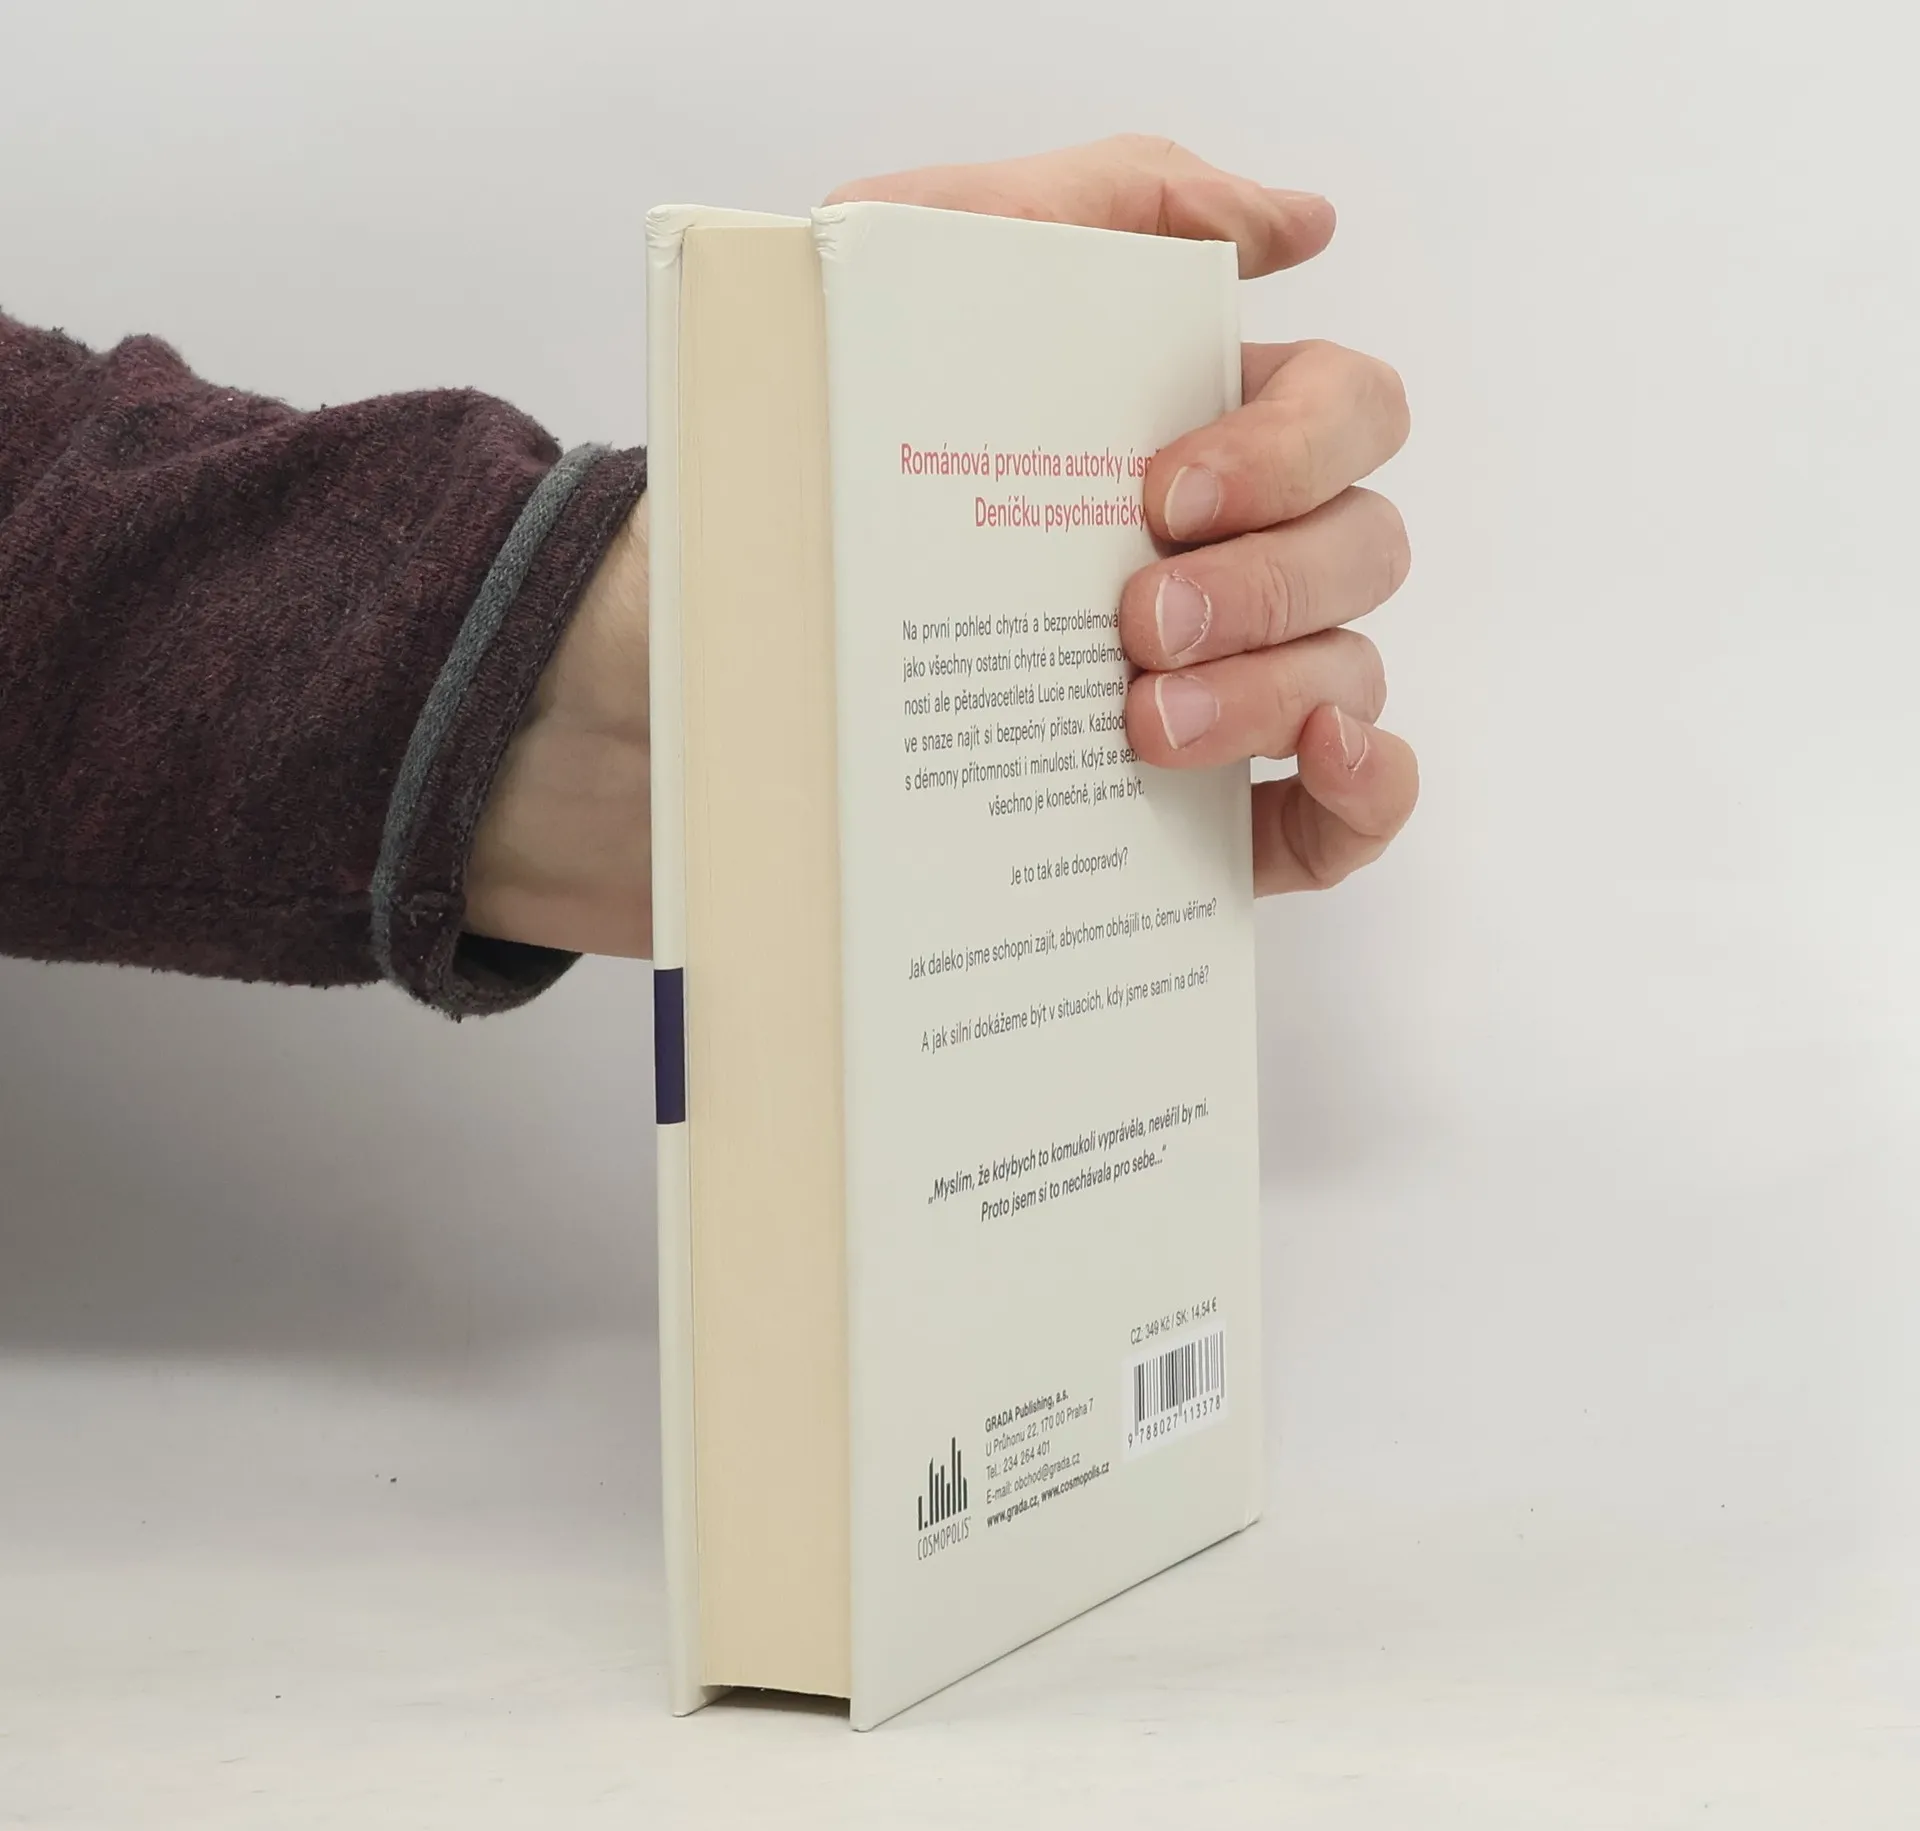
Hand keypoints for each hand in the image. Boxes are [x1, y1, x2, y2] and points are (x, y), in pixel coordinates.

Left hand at [468, 137, 1415, 957]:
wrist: (627, 693)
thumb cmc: (759, 487)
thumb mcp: (883, 283)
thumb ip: (1088, 213)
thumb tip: (1297, 220)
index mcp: (1158, 433)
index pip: (1337, 406)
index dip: (1293, 447)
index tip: (1157, 497)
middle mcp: (1199, 564)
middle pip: (1359, 544)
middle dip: (1269, 580)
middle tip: (1129, 622)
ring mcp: (1195, 697)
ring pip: (1347, 674)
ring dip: (1276, 687)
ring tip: (1137, 726)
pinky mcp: (1168, 830)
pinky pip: (1341, 818)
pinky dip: (1373, 790)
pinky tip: (1325, 764)